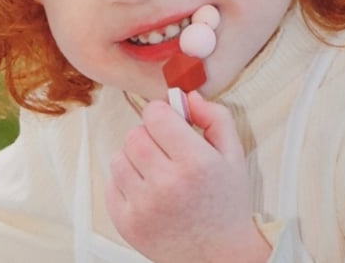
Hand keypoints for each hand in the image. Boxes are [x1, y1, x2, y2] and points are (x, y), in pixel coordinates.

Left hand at [106, 91, 270, 262]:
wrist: (220, 256)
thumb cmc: (226, 204)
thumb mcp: (233, 155)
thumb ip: (214, 117)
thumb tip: (186, 97)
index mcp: (195, 163)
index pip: (155, 115)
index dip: (161, 112)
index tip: (168, 120)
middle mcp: (167, 185)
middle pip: (134, 134)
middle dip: (148, 134)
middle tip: (165, 148)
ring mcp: (143, 207)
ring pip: (118, 157)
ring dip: (134, 158)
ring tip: (156, 170)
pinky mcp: (127, 223)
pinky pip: (110, 184)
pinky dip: (125, 182)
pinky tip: (147, 189)